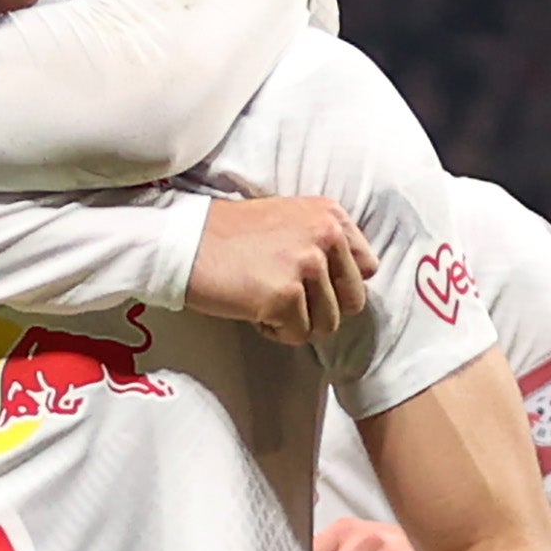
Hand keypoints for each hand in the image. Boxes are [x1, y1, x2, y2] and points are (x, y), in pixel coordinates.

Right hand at [186, 196, 373, 343]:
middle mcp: (325, 236)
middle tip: (283, 296)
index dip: (337, 284)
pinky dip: (274, 330)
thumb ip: (322, 240)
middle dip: (319, 308)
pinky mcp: (285, 297)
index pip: (367, 267)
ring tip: (263, 299)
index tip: (307, 282)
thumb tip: (353, 280)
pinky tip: (251, 307)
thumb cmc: (229, 235)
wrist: (183, 243)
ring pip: (327, 324)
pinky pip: (298, 335)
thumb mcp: (288, 218)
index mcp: (329, 215)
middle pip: (352, 301)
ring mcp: (306, 265)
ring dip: (296, 321)